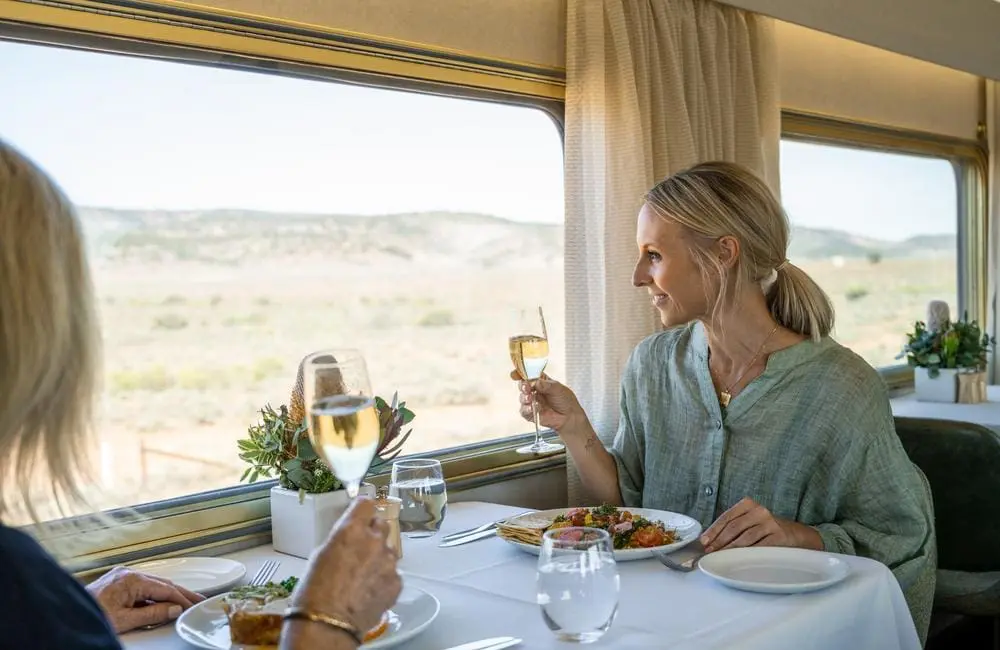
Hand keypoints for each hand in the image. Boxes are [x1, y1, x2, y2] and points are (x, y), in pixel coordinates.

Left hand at [86, 566, 204, 632]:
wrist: (65, 616)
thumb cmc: (89, 616)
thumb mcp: (125, 620)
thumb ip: (152, 614)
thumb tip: (173, 609)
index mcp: (131, 579)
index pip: (165, 588)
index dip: (181, 598)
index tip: (193, 606)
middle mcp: (127, 573)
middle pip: (161, 583)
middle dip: (180, 593)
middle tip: (197, 600)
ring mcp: (121, 576)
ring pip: (152, 584)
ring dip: (167, 594)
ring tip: (183, 602)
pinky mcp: (116, 582)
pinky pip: (141, 587)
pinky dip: (153, 595)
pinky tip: (161, 603)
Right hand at [291, 497, 401, 635]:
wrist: (328, 624)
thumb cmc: (314, 592)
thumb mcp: (320, 555)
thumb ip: (341, 540)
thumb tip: (348, 538)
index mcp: (351, 530)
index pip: (366, 504)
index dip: (363, 510)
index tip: (361, 514)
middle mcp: (374, 541)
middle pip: (382, 524)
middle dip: (373, 532)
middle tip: (361, 547)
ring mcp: (388, 561)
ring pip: (389, 550)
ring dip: (379, 557)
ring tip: (363, 576)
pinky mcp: (397, 582)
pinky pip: (394, 573)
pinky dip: (385, 578)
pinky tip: (370, 590)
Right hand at [510, 371, 584, 431]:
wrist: (569, 417)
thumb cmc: (566, 401)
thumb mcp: (558, 389)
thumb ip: (546, 385)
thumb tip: (536, 382)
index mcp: (541, 381)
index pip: (528, 375)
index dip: (520, 373)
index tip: (515, 375)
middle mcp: (535, 391)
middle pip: (523, 386)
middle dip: (523, 386)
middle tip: (526, 388)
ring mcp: (532, 402)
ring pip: (522, 398)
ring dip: (524, 398)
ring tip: (530, 398)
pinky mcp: (531, 413)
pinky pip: (524, 411)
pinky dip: (526, 409)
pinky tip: (532, 408)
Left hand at [699, 497, 821, 552]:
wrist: (797, 534)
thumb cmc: (767, 529)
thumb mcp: (750, 521)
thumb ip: (733, 527)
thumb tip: (710, 541)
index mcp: (748, 504)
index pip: (727, 517)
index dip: (713, 530)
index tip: (704, 542)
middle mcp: (759, 511)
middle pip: (734, 527)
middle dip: (719, 541)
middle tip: (710, 552)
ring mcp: (770, 523)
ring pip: (745, 538)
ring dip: (730, 549)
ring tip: (721, 557)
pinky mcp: (779, 536)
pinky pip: (759, 546)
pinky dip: (747, 554)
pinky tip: (739, 559)